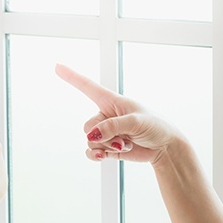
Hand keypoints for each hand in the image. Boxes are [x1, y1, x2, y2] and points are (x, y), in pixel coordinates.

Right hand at [55, 64, 183, 164]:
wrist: (164, 147)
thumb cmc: (155, 126)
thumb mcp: (136, 121)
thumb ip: (113, 126)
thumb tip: (92, 136)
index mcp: (112, 101)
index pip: (87, 86)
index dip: (71, 76)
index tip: (57, 66)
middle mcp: (106, 115)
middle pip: (88, 126)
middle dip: (102, 135)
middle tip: (122, 139)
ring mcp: (106, 132)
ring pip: (90, 141)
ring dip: (106, 146)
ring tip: (125, 144)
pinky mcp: (108, 147)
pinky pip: (92, 152)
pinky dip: (96, 155)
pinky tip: (105, 156)